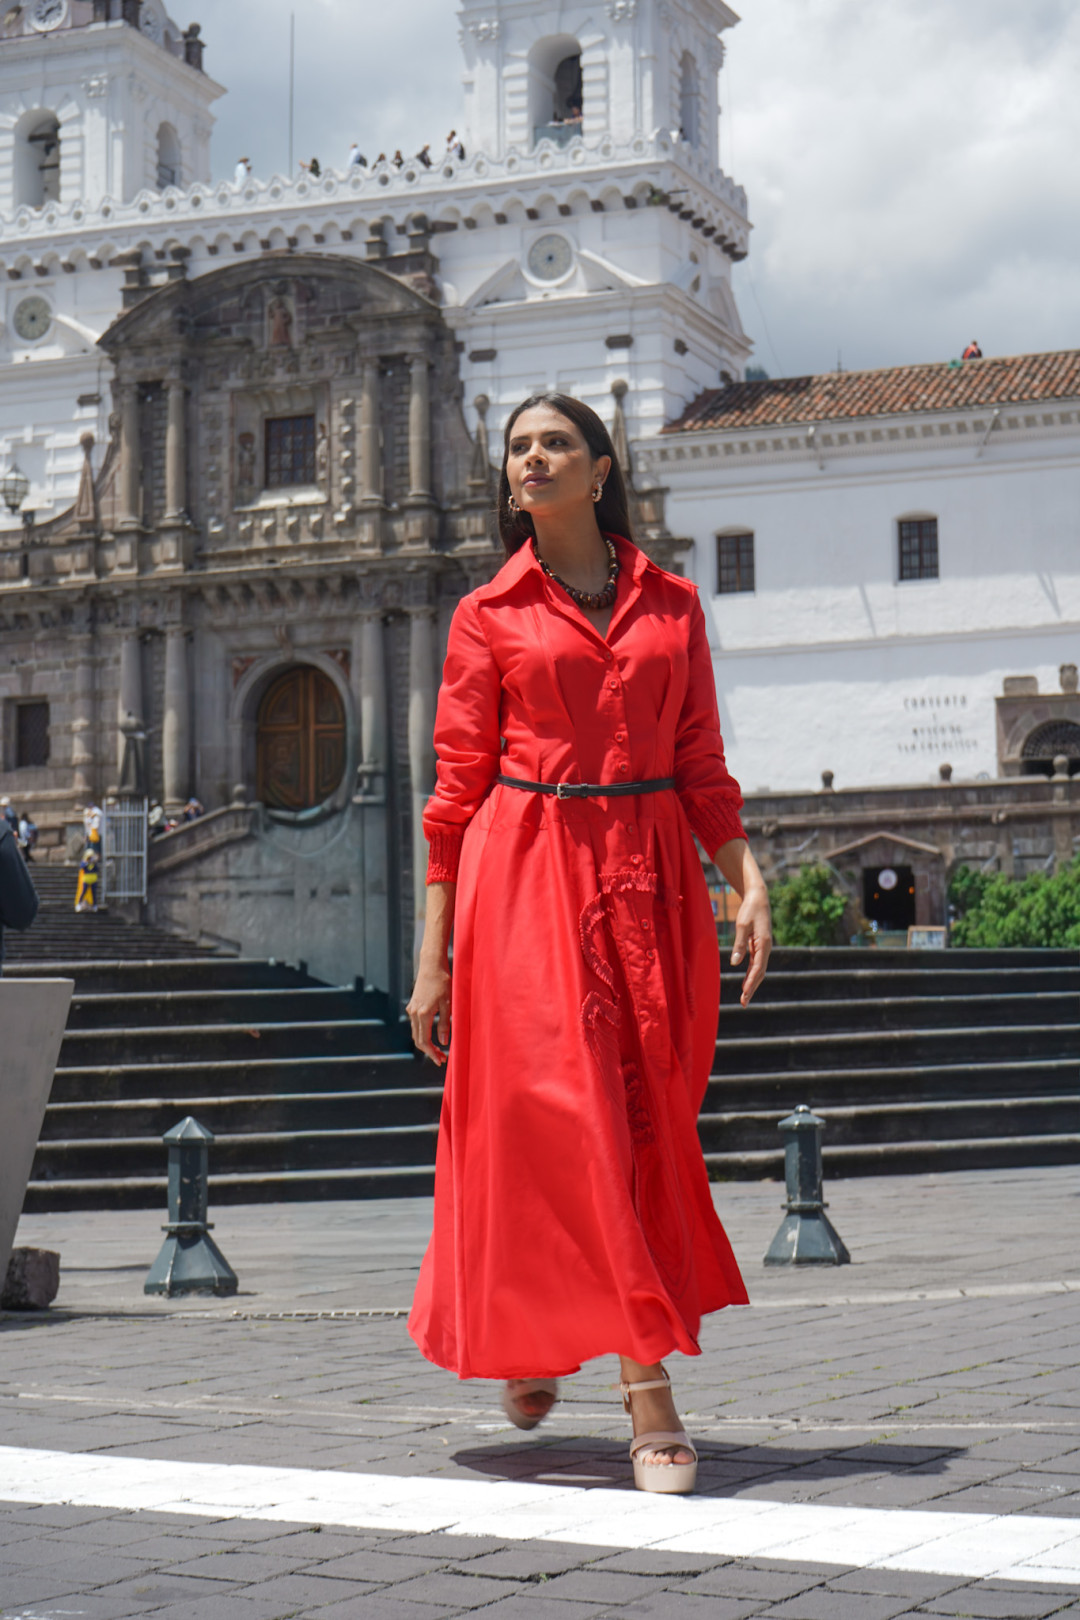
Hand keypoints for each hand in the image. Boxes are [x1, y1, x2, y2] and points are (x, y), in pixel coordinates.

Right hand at [406, 959, 451, 1063]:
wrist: (432, 965)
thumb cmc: (443, 983)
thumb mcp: (448, 1004)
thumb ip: (445, 1024)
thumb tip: (444, 1042)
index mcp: (423, 1014)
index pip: (424, 1041)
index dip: (432, 1054)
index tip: (440, 1061)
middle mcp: (414, 1013)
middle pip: (418, 1040)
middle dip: (429, 1051)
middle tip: (442, 1059)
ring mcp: (411, 1009)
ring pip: (416, 1033)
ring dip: (426, 1043)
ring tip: (439, 1050)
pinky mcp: (412, 1005)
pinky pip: (415, 1025)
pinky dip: (422, 1034)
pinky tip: (432, 1036)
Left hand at [731, 885, 771, 1006]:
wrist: (758, 898)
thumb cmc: (749, 910)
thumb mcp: (742, 926)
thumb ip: (739, 945)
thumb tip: (735, 963)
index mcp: (764, 944)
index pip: (758, 967)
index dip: (751, 981)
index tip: (744, 993)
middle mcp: (766, 948)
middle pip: (760, 972)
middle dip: (752, 988)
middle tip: (744, 1003)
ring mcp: (763, 948)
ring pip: (759, 970)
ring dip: (752, 983)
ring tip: (745, 997)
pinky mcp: (759, 946)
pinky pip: (756, 964)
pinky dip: (751, 974)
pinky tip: (746, 982)